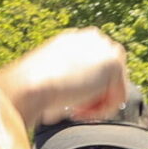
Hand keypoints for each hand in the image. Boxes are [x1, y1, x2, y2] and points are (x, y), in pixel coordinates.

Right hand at [0, 29, 129, 128]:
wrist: (28, 85)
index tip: (68, 104)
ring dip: (96, 104)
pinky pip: (118, 97)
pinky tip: (78, 110)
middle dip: (95, 97)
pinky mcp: (113, 63)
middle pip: (109, 76)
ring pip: (115, 87)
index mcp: (74, 39)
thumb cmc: (31, 89)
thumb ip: (70, 80)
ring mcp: (104, 47)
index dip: (85, 92)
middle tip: (72, 109)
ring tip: (74, 110)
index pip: (94, 67)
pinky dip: (101, 111)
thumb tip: (81, 96)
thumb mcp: (51, 80)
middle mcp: (91, 37)